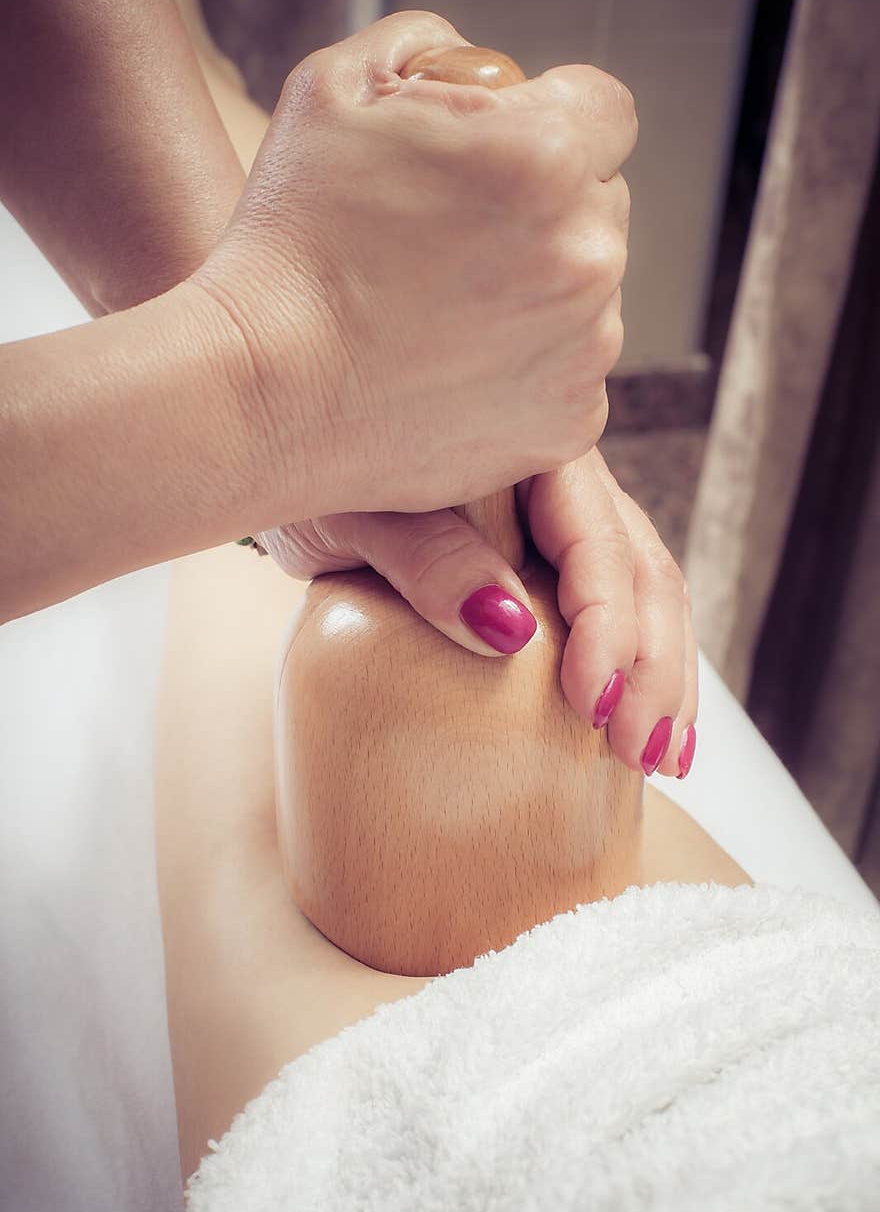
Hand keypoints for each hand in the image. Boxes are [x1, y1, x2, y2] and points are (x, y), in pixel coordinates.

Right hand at [193, 10, 634, 523]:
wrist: (264, 395)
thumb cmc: (290, 244)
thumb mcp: (334, 88)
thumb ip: (428, 47)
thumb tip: (472, 64)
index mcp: (547, 156)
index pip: (605, 111)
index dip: (551, 122)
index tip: (501, 156)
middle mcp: (588, 253)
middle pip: (599, 205)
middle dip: (543, 210)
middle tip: (451, 241)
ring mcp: (586, 349)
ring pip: (587, 295)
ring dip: (538, 292)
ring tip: (441, 314)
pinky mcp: (569, 423)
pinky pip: (570, 376)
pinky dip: (527, 371)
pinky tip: (453, 369)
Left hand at [258, 447, 696, 779]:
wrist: (298, 458)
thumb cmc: (320, 481)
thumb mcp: (355, 516)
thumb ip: (427, 560)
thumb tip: (510, 630)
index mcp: (530, 451)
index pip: (596, 541)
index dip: (608, 625)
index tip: (593, 701)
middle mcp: (566, 482)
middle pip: (641, 572)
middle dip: (652, 668)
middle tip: (639, 751)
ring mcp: (568, 522)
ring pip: (648, 596)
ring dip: (664, 681)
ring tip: (665, 760)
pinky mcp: (557, 564)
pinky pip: (619, 614)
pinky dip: (640, 674)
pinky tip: (655, 732)